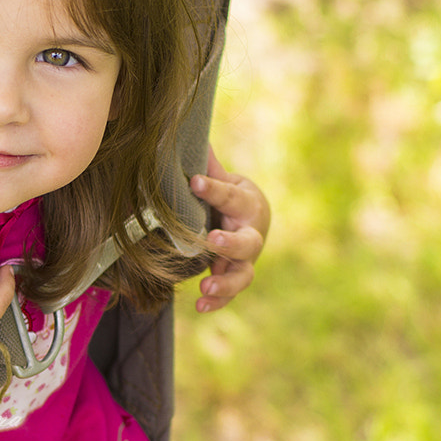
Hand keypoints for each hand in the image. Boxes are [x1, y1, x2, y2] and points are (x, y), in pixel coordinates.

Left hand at [190, 145, 269, 312]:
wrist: (247, 220)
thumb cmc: (230, 198)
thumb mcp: (224, 180)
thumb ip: (208, 167)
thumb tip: (189, 134)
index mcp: (248, 203)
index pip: (230, 196)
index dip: (213, 189)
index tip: (193, 181)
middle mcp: (252, 233)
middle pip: (248, 242)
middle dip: (231, 243)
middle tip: (212, 241)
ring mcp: (246, 259)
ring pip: (244, 274)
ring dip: (225, 282)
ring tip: (206, 287)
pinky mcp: (236, 276)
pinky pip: (230, 293)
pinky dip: (217, 302)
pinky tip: (200, 306)